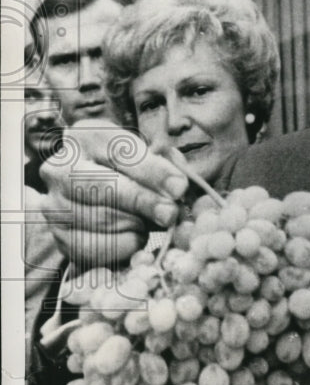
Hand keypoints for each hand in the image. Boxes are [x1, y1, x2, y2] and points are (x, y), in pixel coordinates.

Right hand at [40, 120, 187, 267]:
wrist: (93, 193)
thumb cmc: (130, 170)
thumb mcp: (147, 155)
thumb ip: (165, 164)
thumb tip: (179, 186)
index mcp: (87, 136)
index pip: (121, 152)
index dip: (153, 171)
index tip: (179, 188)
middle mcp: (61, 167)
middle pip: (104, 187)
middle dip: (143, 202)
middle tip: (170, 214)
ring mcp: (54, 202)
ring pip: (100, 219)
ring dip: (135, 225)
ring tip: (151, 224)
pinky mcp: (58, 235)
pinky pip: (92, 247)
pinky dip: (121, 247)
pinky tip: (135, 238)